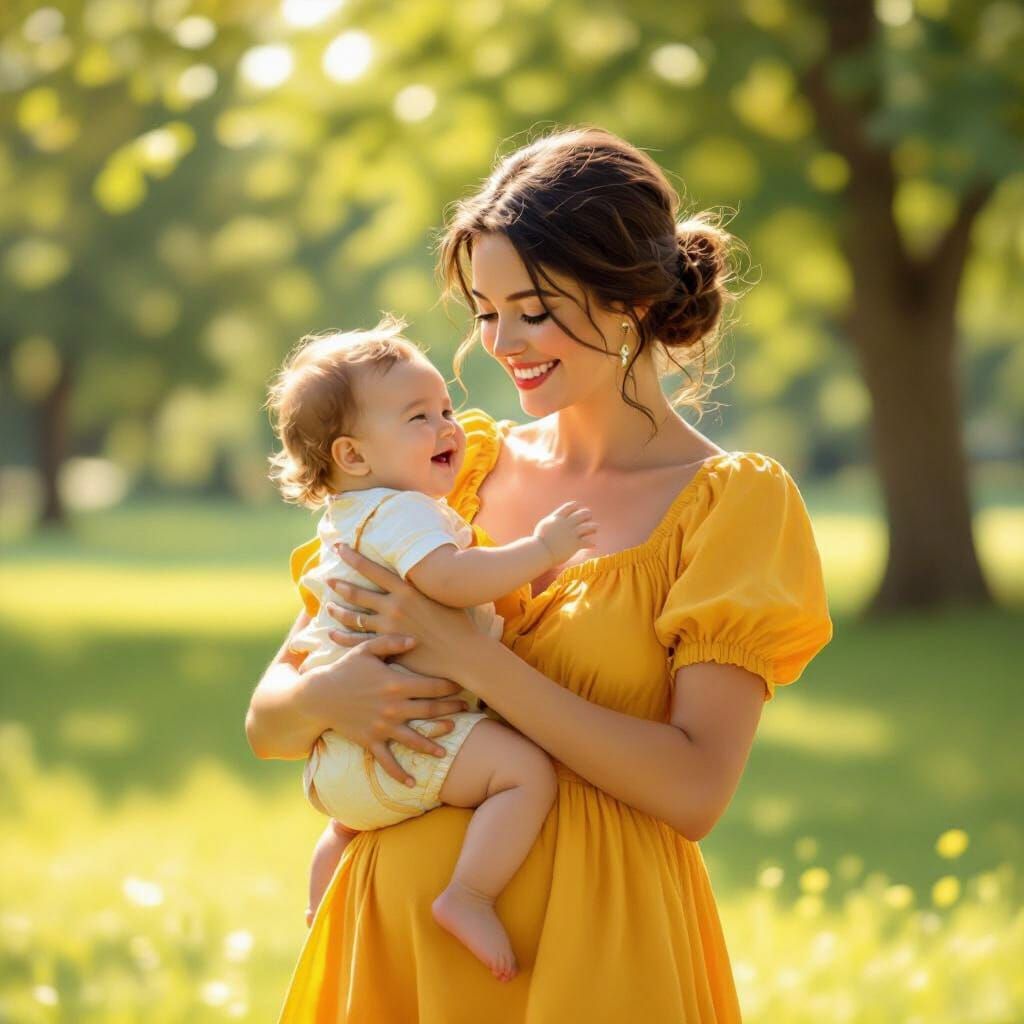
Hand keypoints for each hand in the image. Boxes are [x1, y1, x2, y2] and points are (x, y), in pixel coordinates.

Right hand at [300, 634, 468, 786]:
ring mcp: (383, 727)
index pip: (432, 686)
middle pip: (430, 711)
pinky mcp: (370, 741)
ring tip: (446, 751)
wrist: (318, 696)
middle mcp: (393, 707)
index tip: (462, 686)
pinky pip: (388, 761)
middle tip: (466, 711)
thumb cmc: (344, 669)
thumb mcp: (366, 649)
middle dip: (450, 711)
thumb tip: (415, 639)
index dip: (450, 687)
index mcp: (396, 683)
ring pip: (414, 739)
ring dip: (432, 745)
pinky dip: (400, 774)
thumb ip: (391, 642)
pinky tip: (413, 784)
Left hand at [324, 544, 484, 683]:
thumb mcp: (440, 595)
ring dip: (338, 611)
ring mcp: (388, 628)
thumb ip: (422, 585)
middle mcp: (393, 606)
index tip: (338, 547)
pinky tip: (332, 633)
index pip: (372, 569)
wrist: (462, 653)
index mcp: (406, 590)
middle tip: (327, 579)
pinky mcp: (386, 647)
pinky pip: (356, 641)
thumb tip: (415, 572)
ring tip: (328, 606)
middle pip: (357, 593)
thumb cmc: (457, 623)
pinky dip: (342, 636)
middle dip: (339, 585)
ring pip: (353, 617)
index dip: (353, 557)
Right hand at [534, 501, 597, 563]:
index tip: (579, 506)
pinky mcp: (575, 544)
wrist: (540, 551)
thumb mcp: (544, 525)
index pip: (570, 507)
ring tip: (595, 528)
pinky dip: (591, 544)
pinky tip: (593, 545)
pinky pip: (587, 543)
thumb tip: (556, 518)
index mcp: (557, 518)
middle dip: (587, 514)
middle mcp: (566, 523)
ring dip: (593, 527)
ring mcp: (571, 533)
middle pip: (581, 514)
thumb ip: (552, 520)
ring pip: (588, 527)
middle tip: (589, 516)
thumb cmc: (539, 540)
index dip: (576, 506)